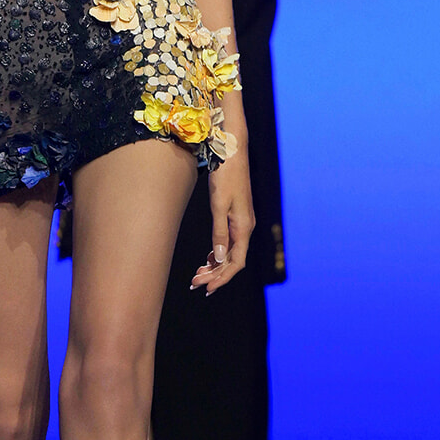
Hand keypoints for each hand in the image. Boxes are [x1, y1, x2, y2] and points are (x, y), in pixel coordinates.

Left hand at [191, 156, 253, 296]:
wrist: (232, 151)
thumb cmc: (226, 175)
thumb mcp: (219, 205)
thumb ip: (219, 233)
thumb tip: (218, 258)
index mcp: (243, 227)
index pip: (235, 263)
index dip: (222, 278)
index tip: (206, 288)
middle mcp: (245, 227)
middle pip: (232, 260)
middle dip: (214, 275)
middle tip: (194, 284)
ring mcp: (242, 222)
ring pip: (230, 252)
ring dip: (214, 266)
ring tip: (197, 275)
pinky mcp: (236, 216)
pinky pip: (229, 242)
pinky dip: (217, 253)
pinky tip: (207, 259)